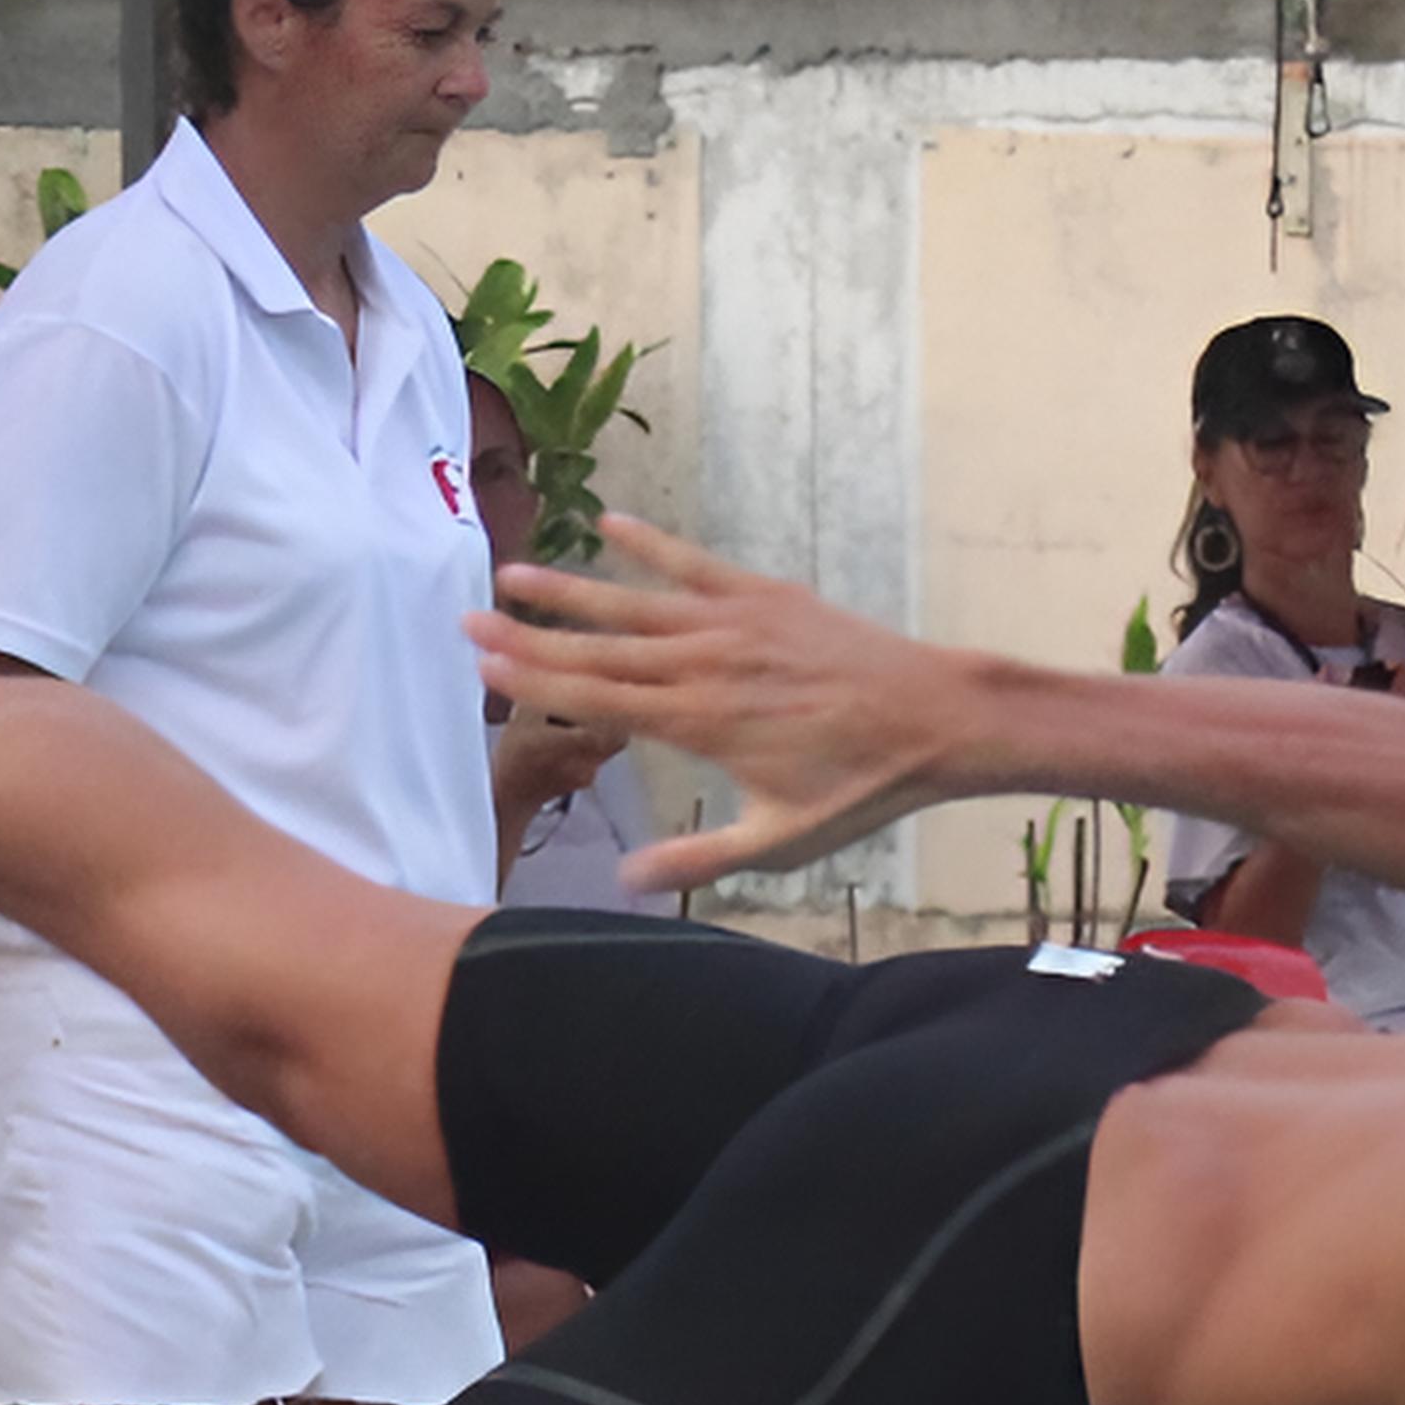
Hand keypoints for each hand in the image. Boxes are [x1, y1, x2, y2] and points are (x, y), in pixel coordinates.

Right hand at [481, 521, 969, 887]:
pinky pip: (697, 565)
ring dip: (574, 588)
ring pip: (636, 603)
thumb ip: (699, 858)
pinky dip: (653, 545)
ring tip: (515, 573)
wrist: (936, 718)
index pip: (597, 699)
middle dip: (531, 634)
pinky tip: (612, 525)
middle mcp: (706, 662)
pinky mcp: (767, 598)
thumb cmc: (863, 787)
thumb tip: (626, 879)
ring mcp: (735, 622)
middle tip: (468, 620)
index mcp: (700, 721)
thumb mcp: (780, 840)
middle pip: (600, 647)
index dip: (536, 682)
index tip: (483, 666)